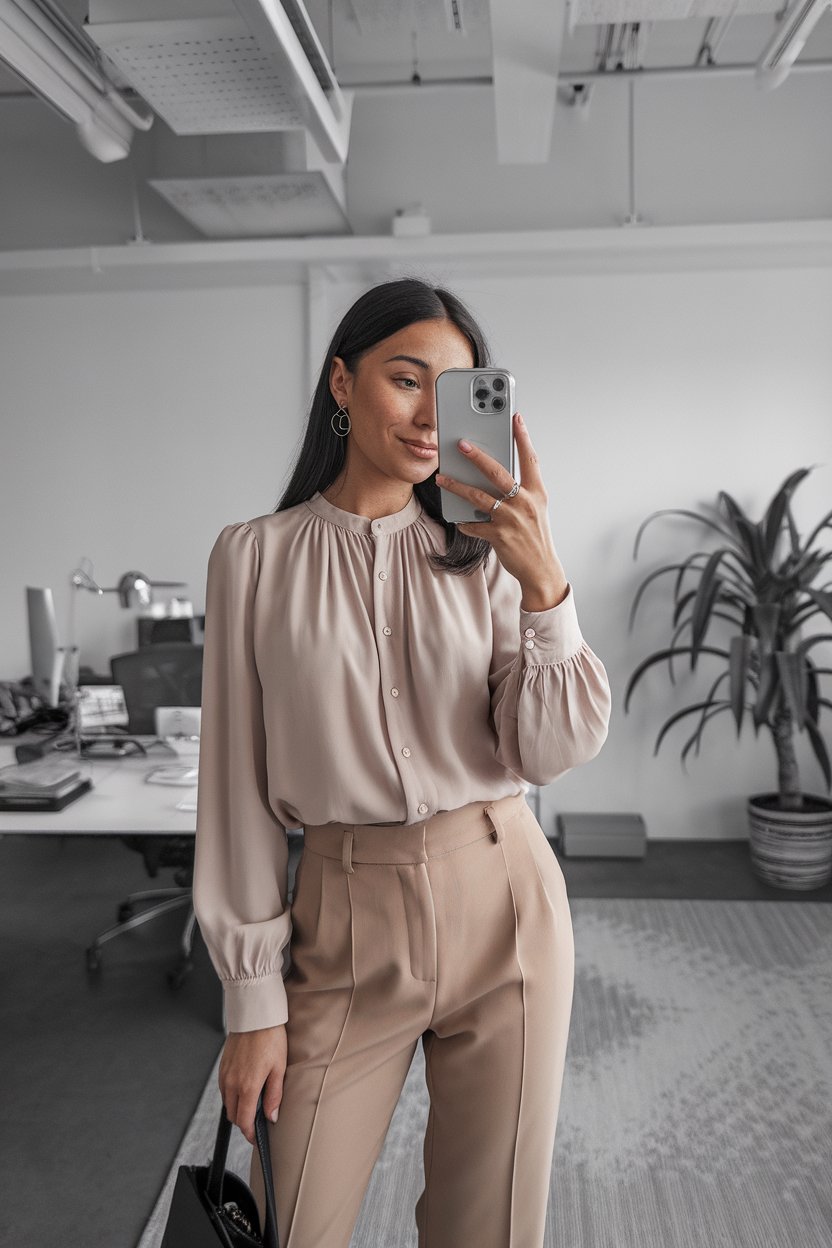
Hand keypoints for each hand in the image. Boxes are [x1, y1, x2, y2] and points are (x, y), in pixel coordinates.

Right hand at [219, 1024, 287, 1144]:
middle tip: (257, 1121)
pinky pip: (224, 1090)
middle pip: (233, 1115)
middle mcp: (232, 1082)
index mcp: (247, 1086)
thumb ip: (274, 1095)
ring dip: (237, 1109)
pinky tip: (244, 1089)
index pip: (243, 1121)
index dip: (250, 1134)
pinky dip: (232, 1096)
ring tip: (253, 1104)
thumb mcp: (279, 1068)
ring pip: (227, 1103)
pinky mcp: (222, 1067)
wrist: (255, 1016)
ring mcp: (224, 1075)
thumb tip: (272, 1116)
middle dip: (244, 1122)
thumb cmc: (269, 1038)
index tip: (256, 1138)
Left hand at [435, 411, 567, 604]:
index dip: (523, 437)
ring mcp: (511, 519)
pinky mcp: (499, 536)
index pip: (530, 459)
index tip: (515, 417)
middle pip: (498, 473)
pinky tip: (458, 518)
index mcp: (537, 493)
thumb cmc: (536, 537)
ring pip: (479, 497)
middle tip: (462, 444)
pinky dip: (464, 521)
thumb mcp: (535, 510)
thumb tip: (494, 477)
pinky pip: (474, 524)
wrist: (541, 570)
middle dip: (478, 457)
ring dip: (457, 486)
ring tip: (442, 479)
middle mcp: (525, 503)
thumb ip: (519, 492)